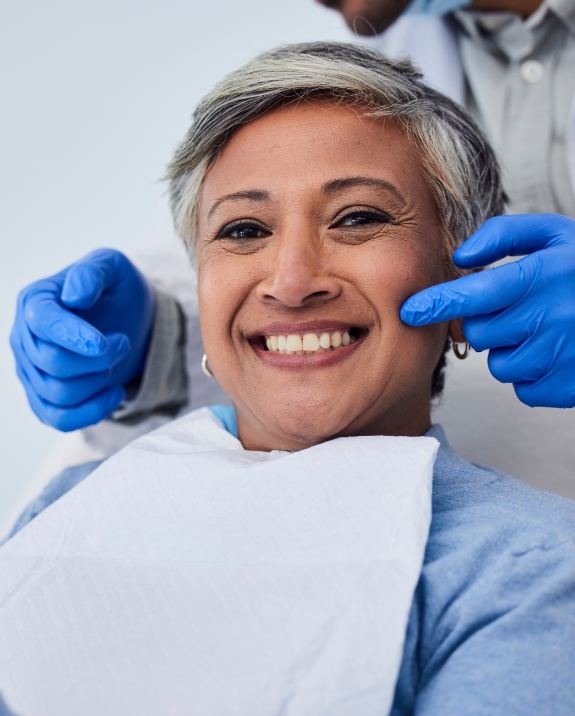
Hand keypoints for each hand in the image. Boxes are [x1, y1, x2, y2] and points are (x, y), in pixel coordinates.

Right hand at [11, 249, 154, 430]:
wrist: (128, 322)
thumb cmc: (117, 291)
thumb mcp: (113, 267)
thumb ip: (92, 272)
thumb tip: (74, 296)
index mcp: (35, 300)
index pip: (42, 322)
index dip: (72, 335)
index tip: (103, 343)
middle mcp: (23, 337)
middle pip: (52, 362)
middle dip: (98, 358)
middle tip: (123, 342)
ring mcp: (30, 371)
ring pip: (58, 393)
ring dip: (99, 381)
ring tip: (117, 361)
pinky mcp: (43, 399)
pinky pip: (59, 419)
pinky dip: (92, 412)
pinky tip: (116, 393)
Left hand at [400, 214, 574, 407]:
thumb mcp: (553, 235)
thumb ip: (502, 235)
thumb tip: (461, 257)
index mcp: (542, 276)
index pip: (473, 295)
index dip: (436, 303)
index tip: (409, 311)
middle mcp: (550, 318)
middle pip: (480, 333)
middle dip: (488, 321)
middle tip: (518, 308)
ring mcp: (559, 356)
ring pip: (499, 363)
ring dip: (511, 348)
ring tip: (544, 329)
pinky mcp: (565, 387)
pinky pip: (521, 386)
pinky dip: (531, 372)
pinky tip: (555, 352)